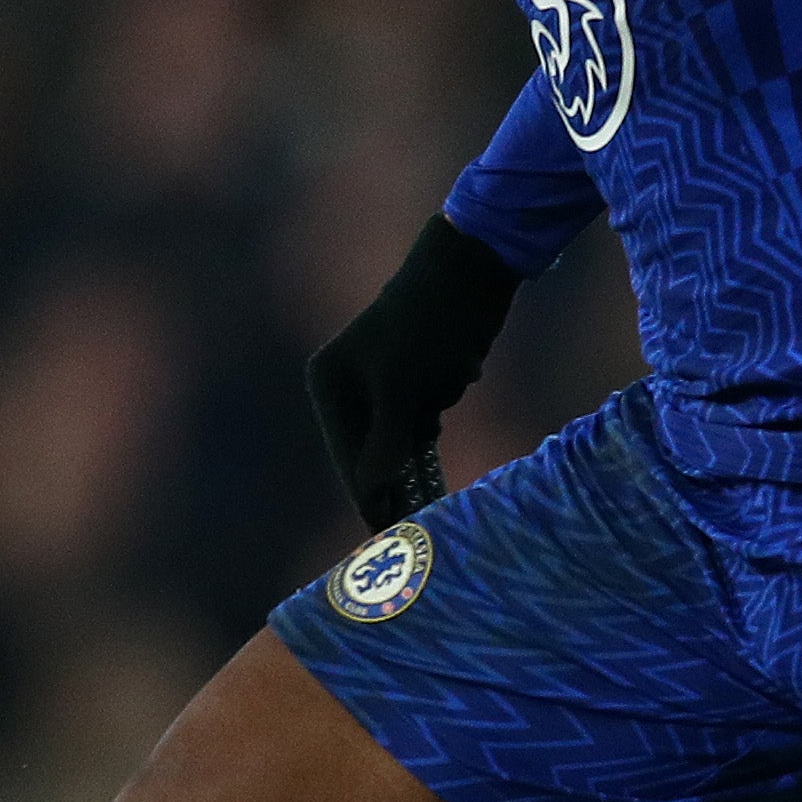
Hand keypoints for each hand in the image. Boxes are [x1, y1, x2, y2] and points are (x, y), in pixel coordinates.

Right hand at [306, 216, 527, 529]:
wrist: (471, 269)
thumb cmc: (429, 325)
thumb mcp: (404, 388)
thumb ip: (387, 441)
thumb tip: (372, 489)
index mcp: (330, 384)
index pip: (348, 456)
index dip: (370, 495)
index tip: (388, 533)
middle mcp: (349, 386)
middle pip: (373, 452)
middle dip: (396, 480)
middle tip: (416, 527)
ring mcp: (383, 384)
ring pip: (401, 440)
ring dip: (420, 452)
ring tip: (435, 472)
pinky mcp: (416, 380)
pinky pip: (424, 422)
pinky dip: (436, 425)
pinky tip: (449, 412)